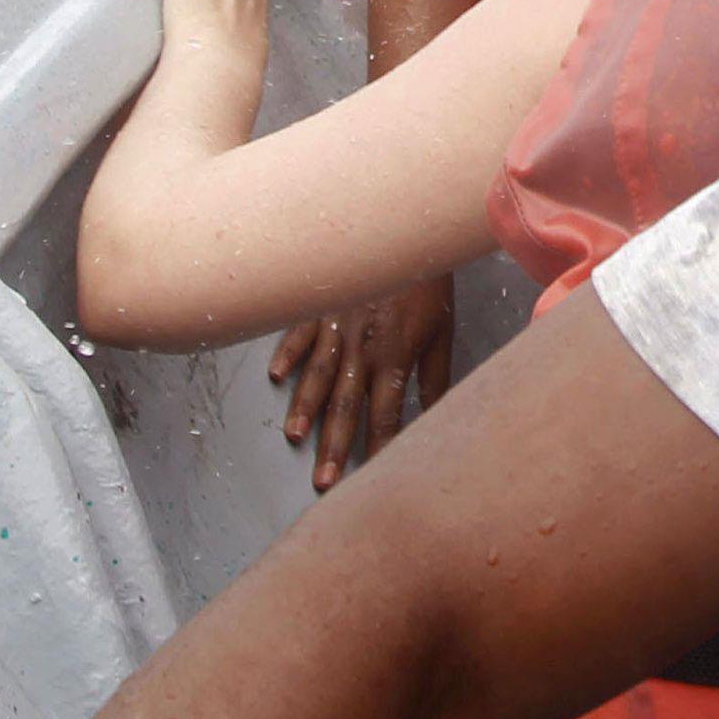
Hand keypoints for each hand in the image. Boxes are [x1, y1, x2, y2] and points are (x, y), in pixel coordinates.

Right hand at [273, 275, 455, 490]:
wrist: (409, 237)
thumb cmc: (430, 288)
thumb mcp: (443, 333)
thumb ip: (435, 378)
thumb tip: (437, 416)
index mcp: (396, 357)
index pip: (386, 411)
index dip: (379, 445)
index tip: (370, 477)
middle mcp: (364, 348)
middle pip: (347, 404)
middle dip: (335, 444)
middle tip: (324, 481)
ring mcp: (338, 328)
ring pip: (318, 375)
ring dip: (306, 407)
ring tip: (295, 436)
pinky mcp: (320, 309)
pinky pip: (299, 335)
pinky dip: (287, 354)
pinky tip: (276, 377)